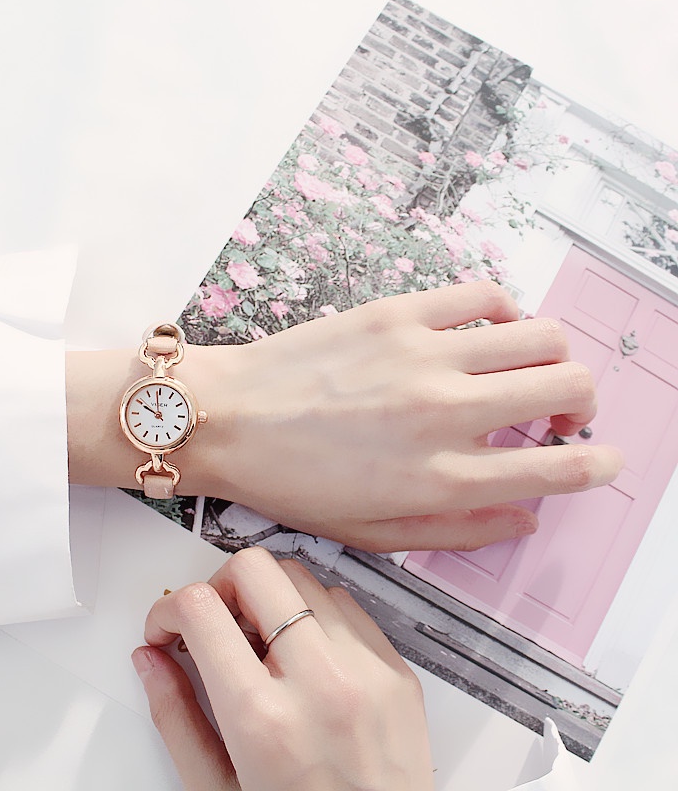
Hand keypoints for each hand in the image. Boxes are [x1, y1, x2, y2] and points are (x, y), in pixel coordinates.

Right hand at [132, 547, 433, 790]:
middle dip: (221, 586)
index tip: (170, 626)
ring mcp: (368, 672)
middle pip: (256, 570)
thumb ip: (175, 718)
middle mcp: (322, 684)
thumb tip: (152, 660)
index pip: (201, 609)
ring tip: (263, 646)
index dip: (169, 608)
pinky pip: (348, 604)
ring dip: (271, 599)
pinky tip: (306, 654)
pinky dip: (316, 616)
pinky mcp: (398, 672)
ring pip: (303, 578)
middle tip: (217, 624)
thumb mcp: (217, 789)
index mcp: (264, 720)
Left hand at [177, 281, 622, 550]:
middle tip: (561, 414)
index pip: (556, 470)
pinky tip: (490, 332)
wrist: (228, 419)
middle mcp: (444, 414)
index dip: (595, 467)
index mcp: (439, 479)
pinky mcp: (398, 311)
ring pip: (541, 336)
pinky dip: (507, 312)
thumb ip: (457, 530)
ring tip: (530, 371)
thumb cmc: (293, 483)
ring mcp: (424, 356)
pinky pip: (484, 296)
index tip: (602, 461)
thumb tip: (524, 518)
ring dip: (554, 357)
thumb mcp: (372, 534)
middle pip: (568, 389)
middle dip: (584, 404)